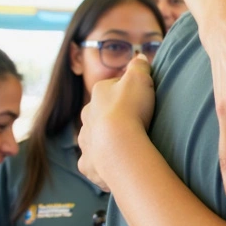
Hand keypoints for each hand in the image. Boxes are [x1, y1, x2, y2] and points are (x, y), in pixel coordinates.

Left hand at [77, 56, 156, 191]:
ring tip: (126, 148)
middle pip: (99, 115)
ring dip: (106, 142)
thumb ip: (139, 66)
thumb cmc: (130, 109)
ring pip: (94, 139)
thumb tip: (139, 57)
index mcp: (98, 95)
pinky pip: (94, 164)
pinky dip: (103, 166)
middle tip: (133, 125)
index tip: (139, 101)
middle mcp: (86, 117)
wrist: (119, 145)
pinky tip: (116, 167)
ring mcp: (85, 142)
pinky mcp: (88, 165)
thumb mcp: (139, 78)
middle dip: (112, 119)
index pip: (111, 89)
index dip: (125, 94)